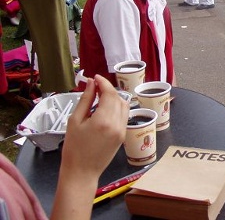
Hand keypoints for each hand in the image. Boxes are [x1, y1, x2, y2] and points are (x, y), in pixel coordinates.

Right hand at [51, 75, 128, 219]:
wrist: (82, 172)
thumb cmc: (73, 148)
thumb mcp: (75, 121)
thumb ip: (85, 99)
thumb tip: (91, 83)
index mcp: (104, 120)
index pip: (109, 93)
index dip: (103, 82)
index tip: (95, 77)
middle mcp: (117, 124)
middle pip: (118, 98)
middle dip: (108, 89)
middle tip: (95, 87)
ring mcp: (123, 130)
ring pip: (124, 105)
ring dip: (114, 98)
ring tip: (99, 98)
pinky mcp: (123, 135)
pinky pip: (124, 115)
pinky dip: (117, 108)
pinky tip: (105, 109)